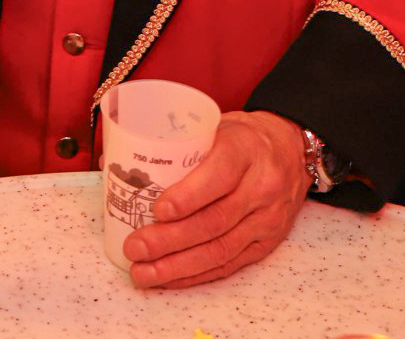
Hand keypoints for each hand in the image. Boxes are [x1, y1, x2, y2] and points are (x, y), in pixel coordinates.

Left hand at [121, 109, 308, 288]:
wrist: (292, 149)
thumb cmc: (243, 137)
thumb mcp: (214, 126)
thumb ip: (171, 143)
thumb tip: (112, 163)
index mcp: (245, 149)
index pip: (219, 176)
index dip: (187, 197)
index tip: (157, 209)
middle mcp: (261, 186)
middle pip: (215, 220)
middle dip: (170, 240)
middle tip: (136, 246)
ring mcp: (267, 218)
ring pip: (220, 249)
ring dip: (178, 266)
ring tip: (144, 272)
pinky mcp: (266, 242)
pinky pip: (229, 264)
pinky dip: (196, 274)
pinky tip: (170, 278)